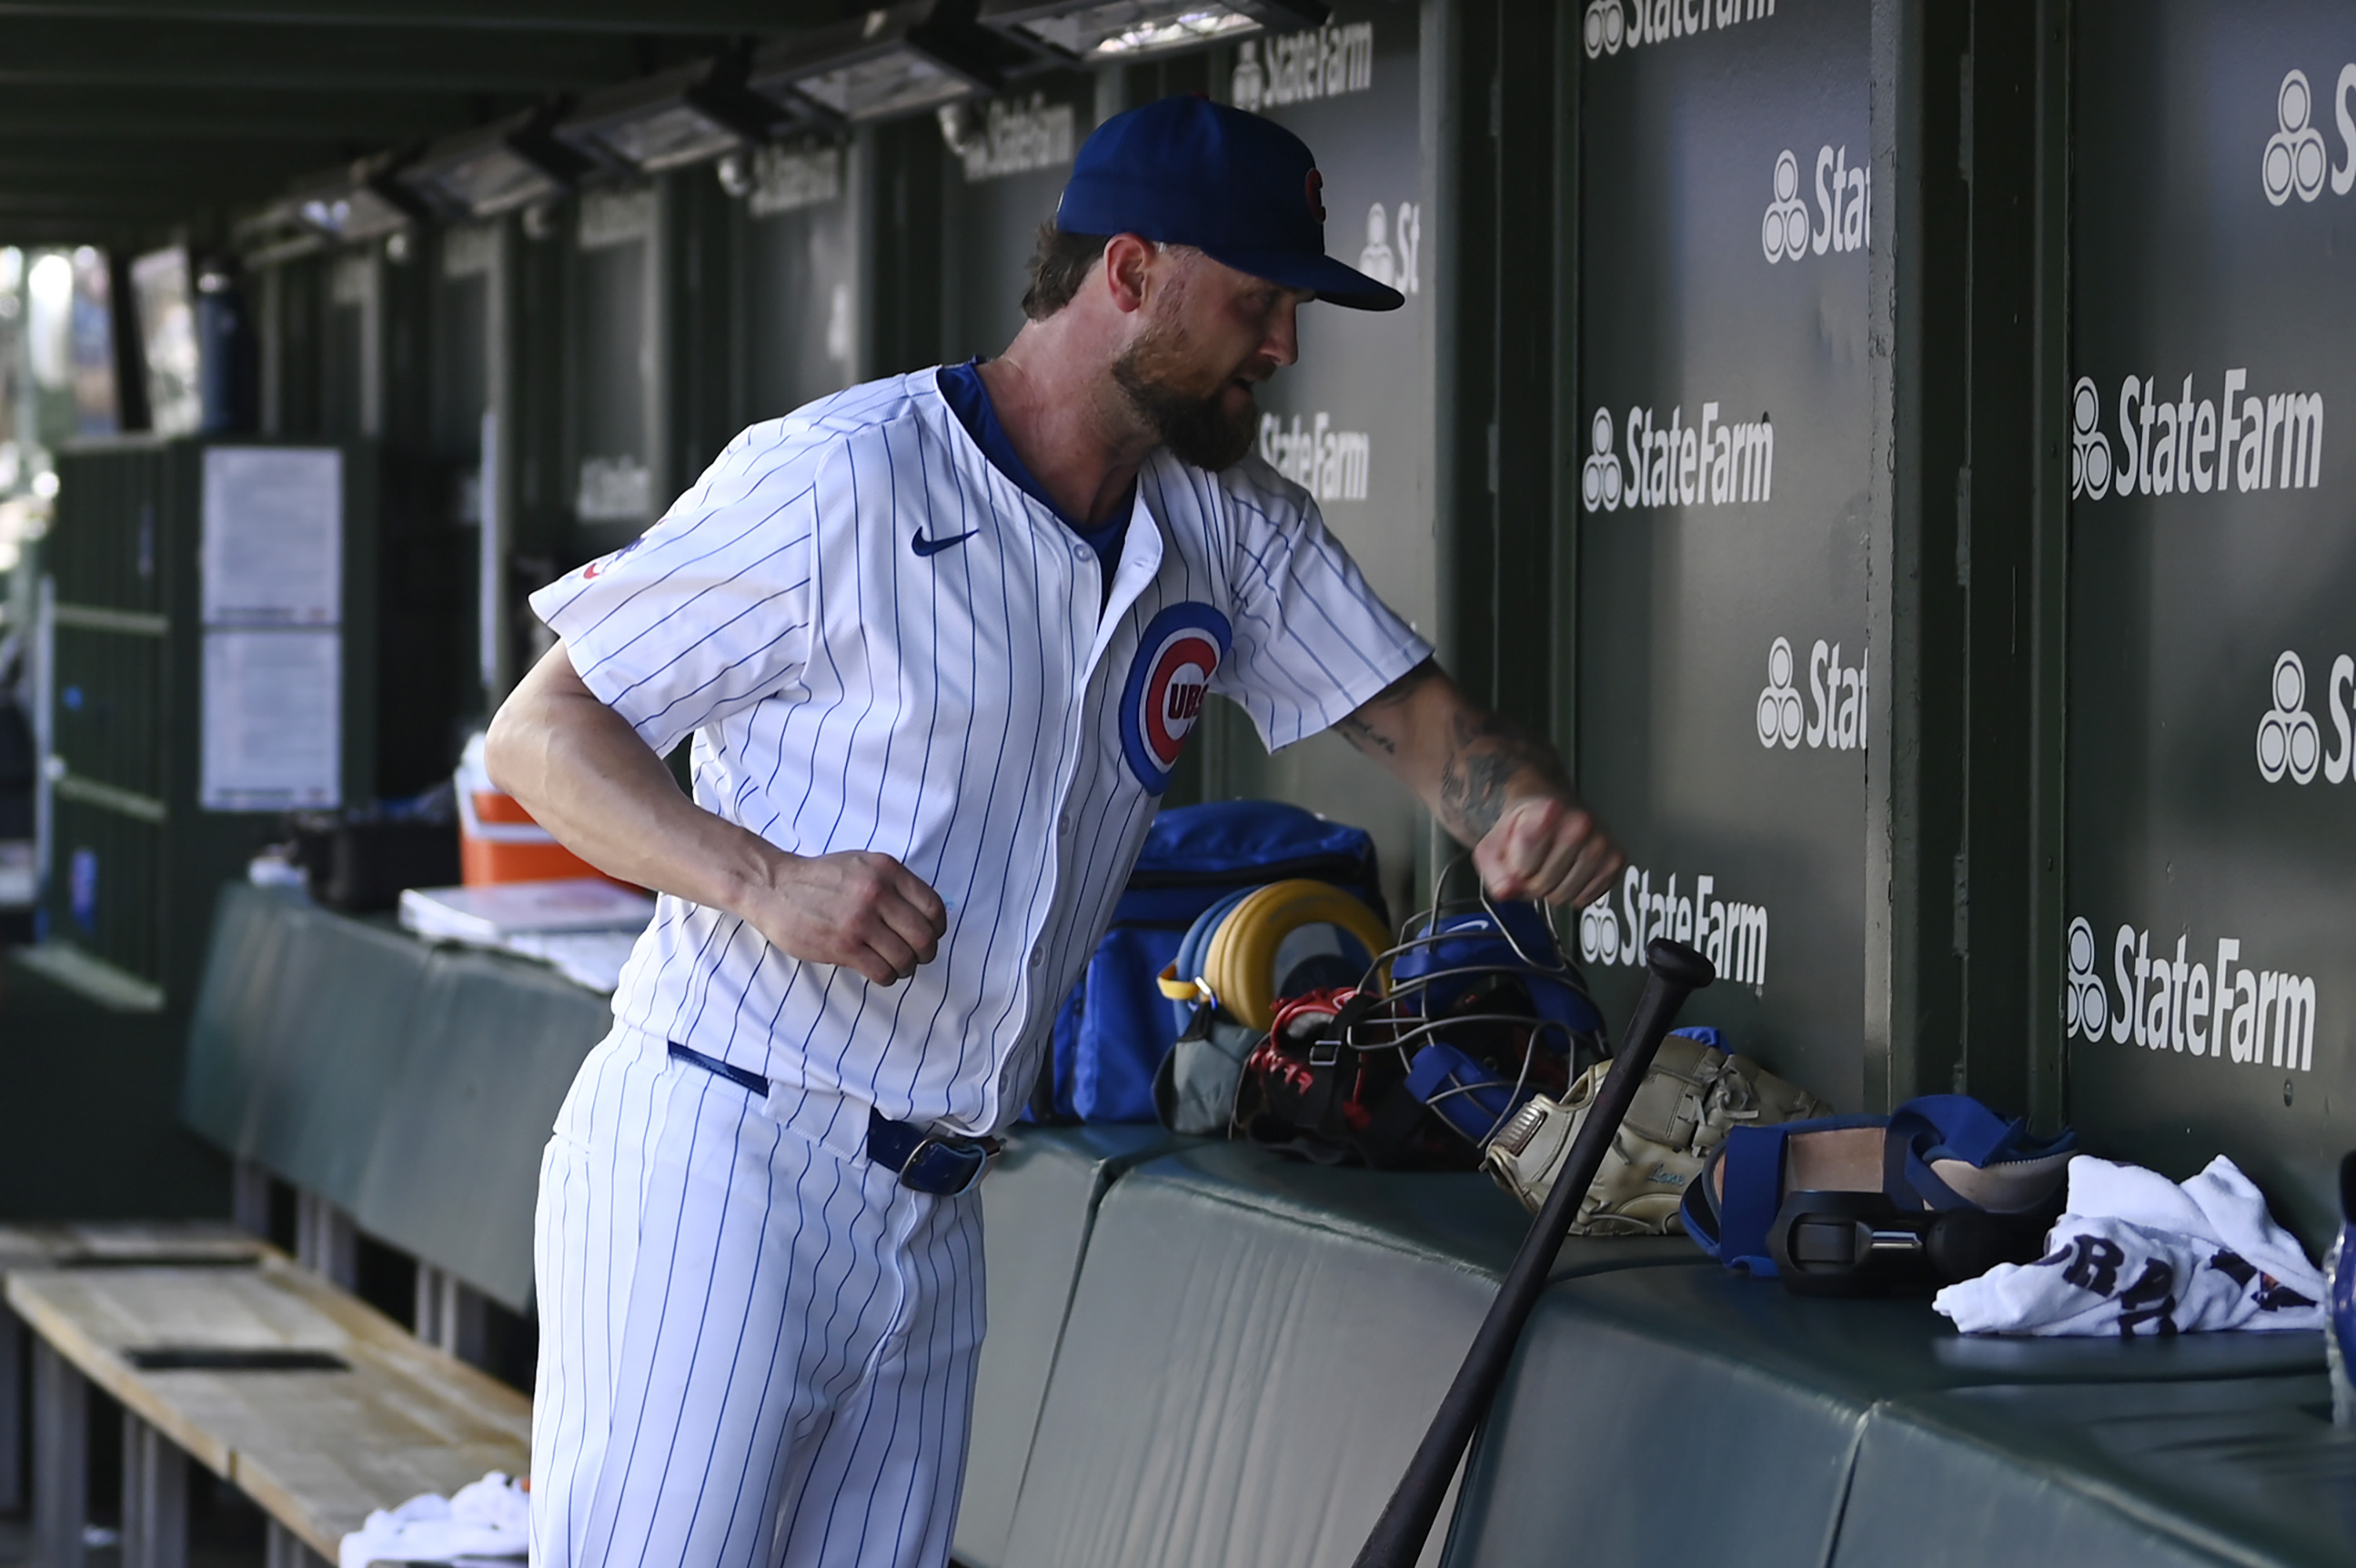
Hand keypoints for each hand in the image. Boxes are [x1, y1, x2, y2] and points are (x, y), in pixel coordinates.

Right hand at [743, 851, 948, 986]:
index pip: (933, 907)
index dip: (937, 928)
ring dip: (905, 968)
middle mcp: (877, 893)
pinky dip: (887, 977)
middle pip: (924, 937)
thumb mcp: (863, 864)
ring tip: (894, 965)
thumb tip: (925, 916)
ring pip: (905, 958)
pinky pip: (883, 972)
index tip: (930, 936)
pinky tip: (878, 971)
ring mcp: (860, 920)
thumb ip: (894, 884)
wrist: (773, 887)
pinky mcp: (843, 946)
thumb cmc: (819, 878)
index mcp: (887, 870)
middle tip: (915, 957)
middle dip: (925, 953)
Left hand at [1473, 795, 1623, 908]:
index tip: (1516, 857)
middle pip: (1543, 885)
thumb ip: (1494, 870)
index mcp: (1548, 811)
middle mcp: (1580, 823)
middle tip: (1532, 864)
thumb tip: (1507, 891)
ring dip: (1552, 891)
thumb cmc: (1522, 826)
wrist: (1549, 810)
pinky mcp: (1615, 859)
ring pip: (1565, 895)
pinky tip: (1569, 872)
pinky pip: (1588, 898)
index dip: (1514, 871)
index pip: (1522, 868)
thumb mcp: (1494, 845)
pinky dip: (1574, 894)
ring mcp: (1601, 841)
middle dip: (1531, 883)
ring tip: (1550, 867)